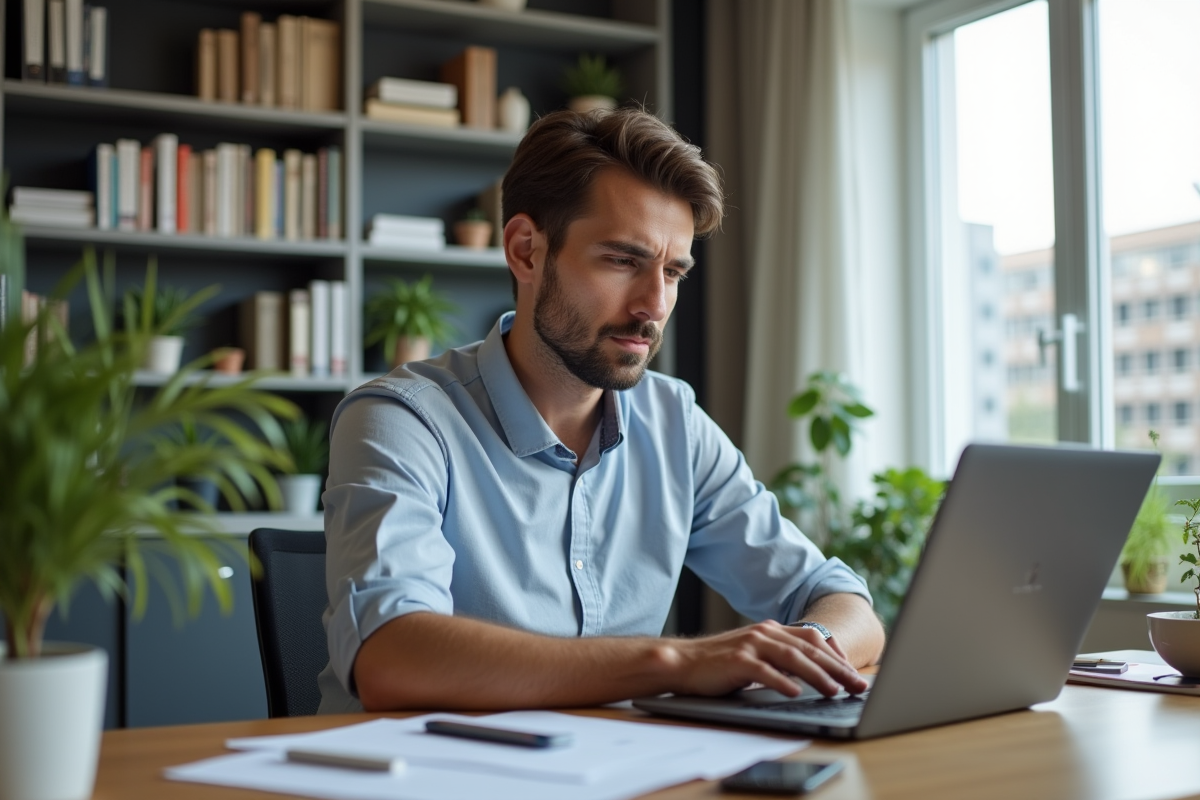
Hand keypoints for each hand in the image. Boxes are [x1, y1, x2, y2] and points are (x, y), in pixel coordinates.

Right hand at [660, 620, 868, 698]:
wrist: (683, 662)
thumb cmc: (720, 663)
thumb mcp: (755, 655)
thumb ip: (779, 659)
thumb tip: (811, 675)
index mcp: (772, 630)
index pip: (813, 637)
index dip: (837, 654)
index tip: (853, 672)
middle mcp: (765, 633)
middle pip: (810, 649)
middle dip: (838, 668)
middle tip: (858, 685)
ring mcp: (751, 645)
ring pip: (793, 658)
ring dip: (817, 675)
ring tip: (835, 691)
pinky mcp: (737, 661)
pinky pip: (765, 671)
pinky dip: (782, 681)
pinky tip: (796, 693)